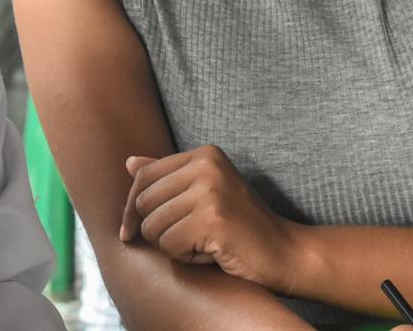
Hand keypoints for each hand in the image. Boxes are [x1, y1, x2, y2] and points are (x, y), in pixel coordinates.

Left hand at [120, 146, 302, 292]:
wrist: (284, 251)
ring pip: (153, 227)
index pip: (144, 176)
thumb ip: (168, 177)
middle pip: (143, 202)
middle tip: (191, 236)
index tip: (128, 232)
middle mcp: (207, 166)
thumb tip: (130, 162)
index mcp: (204, 155)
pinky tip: (211, 252)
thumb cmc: (240, 227)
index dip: (131, 209)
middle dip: (158, 230)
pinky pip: (170, 245)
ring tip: (204, 243)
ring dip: (173, 246)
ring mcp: (211, 191)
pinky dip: (186, 257)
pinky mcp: (212, 219)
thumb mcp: (204, 194)